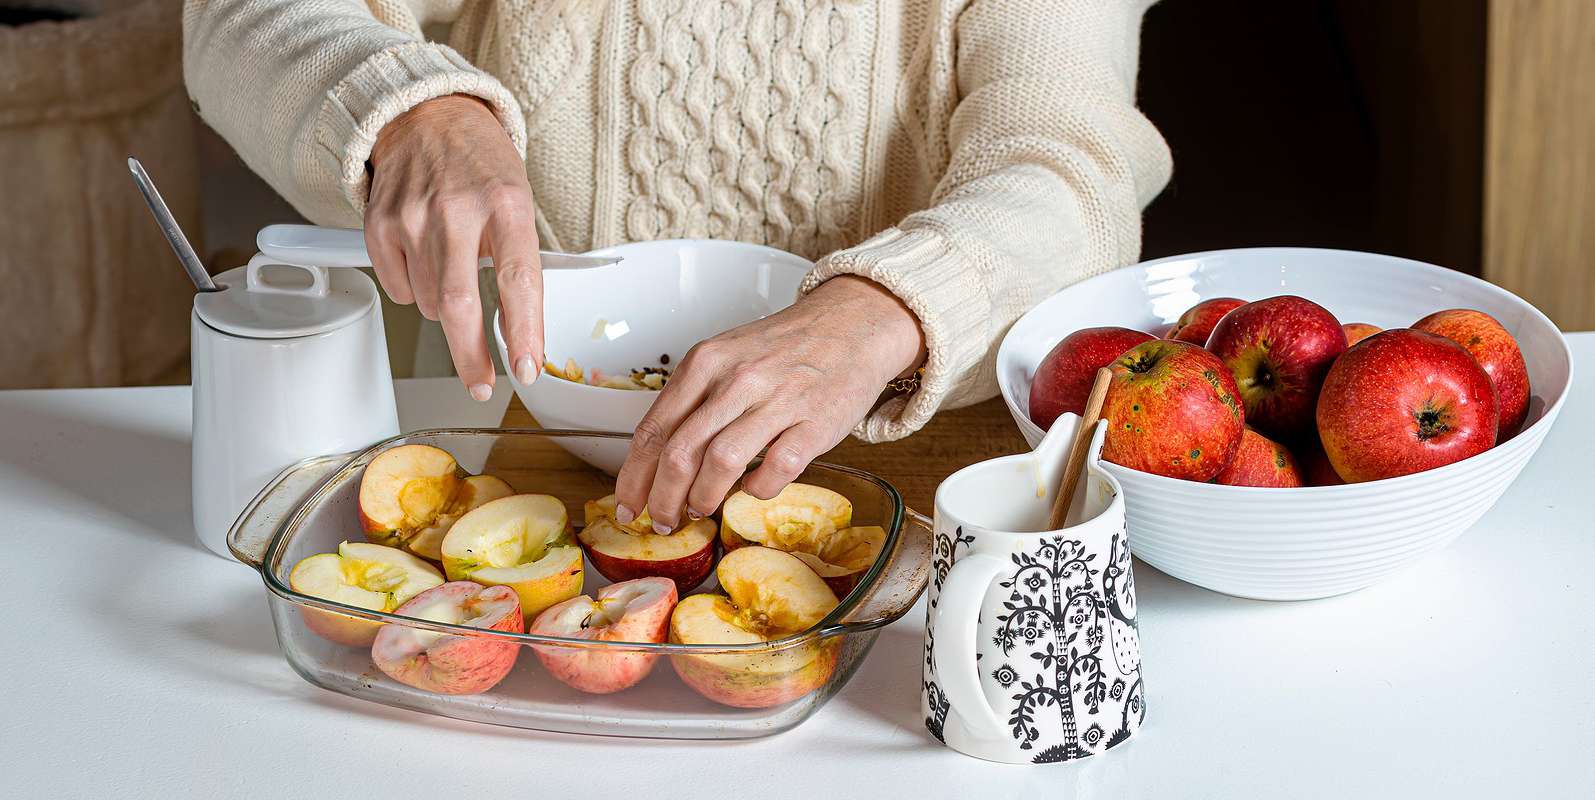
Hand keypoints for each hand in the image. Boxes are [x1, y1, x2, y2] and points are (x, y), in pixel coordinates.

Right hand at [365, 95, 540, 399]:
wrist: (426, 116)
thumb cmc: (481, 165)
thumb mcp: (519, 201)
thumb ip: (520, 261)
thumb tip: (522, 330)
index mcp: (507, 205)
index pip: (518, 280)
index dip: (523, 332)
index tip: (526, 368)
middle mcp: (458, 210)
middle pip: (458, 306)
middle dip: (471, 357)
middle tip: (482, 383)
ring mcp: (413, 217)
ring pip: (427, 304)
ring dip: (444, 309)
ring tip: (452, 269)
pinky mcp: (379, 224)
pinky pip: (397, 289)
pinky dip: (413, 290)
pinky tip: (423, 257)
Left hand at [613, 276, 925, 531]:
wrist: (850, 324)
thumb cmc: (785, 348)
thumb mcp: (726, 356)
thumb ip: (693, 400)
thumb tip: (659, 459)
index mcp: (706, 362)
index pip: (654, 430)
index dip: (635, 477)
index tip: (628, 505)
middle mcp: (737, 379)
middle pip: (680, 452)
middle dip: (663, 498)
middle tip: (664, 520)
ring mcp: (778, 400)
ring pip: (722, 462)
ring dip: (704, 497)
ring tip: (701, 508)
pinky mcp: (816, 422)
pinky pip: (776, 468)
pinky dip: (758, 487)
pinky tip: (754, 486)